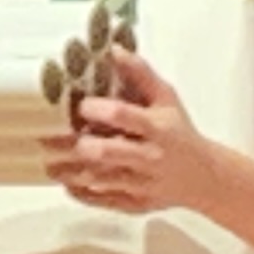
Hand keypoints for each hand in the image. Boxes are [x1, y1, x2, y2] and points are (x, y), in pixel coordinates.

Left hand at [47, 60, 215, 216]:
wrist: (205, 177)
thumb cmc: (180, 134)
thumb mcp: (167, 99)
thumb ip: (140, 75)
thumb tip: (114, 50)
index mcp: (157, 128)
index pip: (124, 116)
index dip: (99, 110)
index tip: (81, 105)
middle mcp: (149, 156)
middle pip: (106, 153)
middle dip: (75, 146)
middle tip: (48, 140)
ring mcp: (142, 183)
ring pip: (99, 179)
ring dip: (69, 172)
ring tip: (48, 163)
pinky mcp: (135, 203)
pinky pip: (103, 201)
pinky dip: (82, 193)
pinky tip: (66, 182)